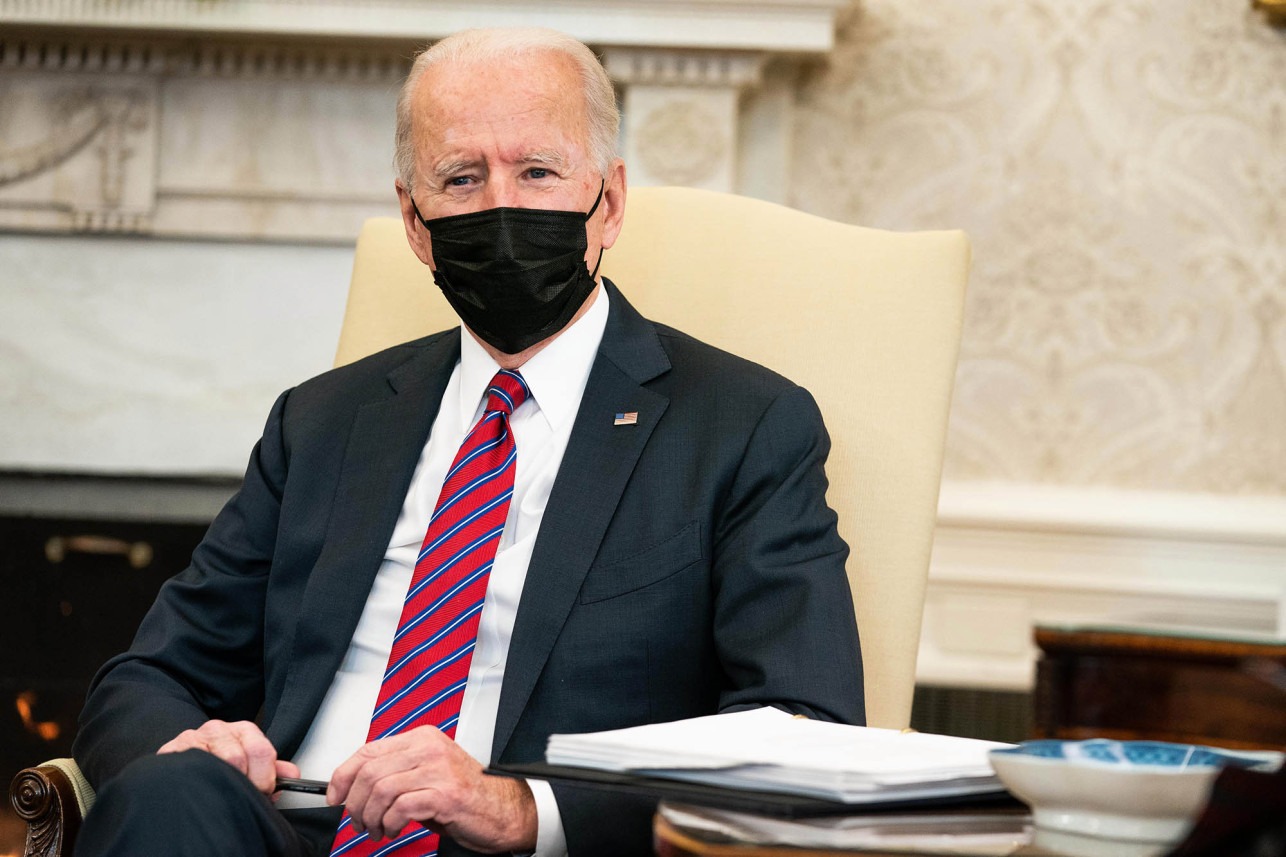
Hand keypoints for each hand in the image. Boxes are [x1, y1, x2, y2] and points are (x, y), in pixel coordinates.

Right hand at [157, 719, 299, 796]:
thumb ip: (273, 769)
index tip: (262, 792)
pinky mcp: (172, 750)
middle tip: (241, 796)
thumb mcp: (250, 763)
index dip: (265, 778)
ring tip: (221, 791)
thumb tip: (292, 775)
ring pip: (216, 764)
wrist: (186, 758)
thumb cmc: (222, 761)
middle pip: (239, 758)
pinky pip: (190, 767)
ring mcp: (194, 738)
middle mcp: (219, 729)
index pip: (262, 751)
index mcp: (244, 730)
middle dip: (244, 783)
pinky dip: (199, 781)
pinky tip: (202, 785)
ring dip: (222, 783)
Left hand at [328, 725, 536, 852]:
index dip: (343, 775)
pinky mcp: (446, 794)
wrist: (505, 810)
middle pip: (370, 772)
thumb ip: (397, 772)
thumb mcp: (427, 774)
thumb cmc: (466, 794)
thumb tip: (354, 786)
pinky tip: (394, 830)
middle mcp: (429, 748)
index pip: (368, 750)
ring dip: (371, 818)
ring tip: (377, 830)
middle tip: (359, 822)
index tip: (335, 796)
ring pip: (381, 790)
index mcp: (422, 738)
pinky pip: (400, 808)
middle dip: (356, 804)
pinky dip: (390, 824)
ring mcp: (438, 770)